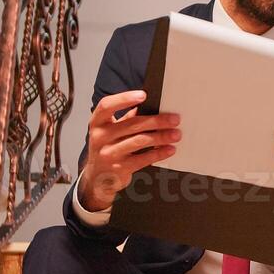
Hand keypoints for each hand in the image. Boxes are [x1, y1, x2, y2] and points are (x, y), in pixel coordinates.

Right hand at [77, 90, 180, 210]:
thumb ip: (127, 119)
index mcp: (97, 123)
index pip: (106, 105)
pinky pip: (144, 158)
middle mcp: (100, 137)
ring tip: (176, 134)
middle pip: (132, 124)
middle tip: (174, 119)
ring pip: (140, 141)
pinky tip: (169, 149)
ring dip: (161, 137)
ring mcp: (109, 153)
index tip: (143, 95)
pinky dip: (159, 153)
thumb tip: (150, 107)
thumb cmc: (108, 148)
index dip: (124, 99)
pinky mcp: (120, 168)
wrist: (98, 177)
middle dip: (156, 121)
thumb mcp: (111, 131)